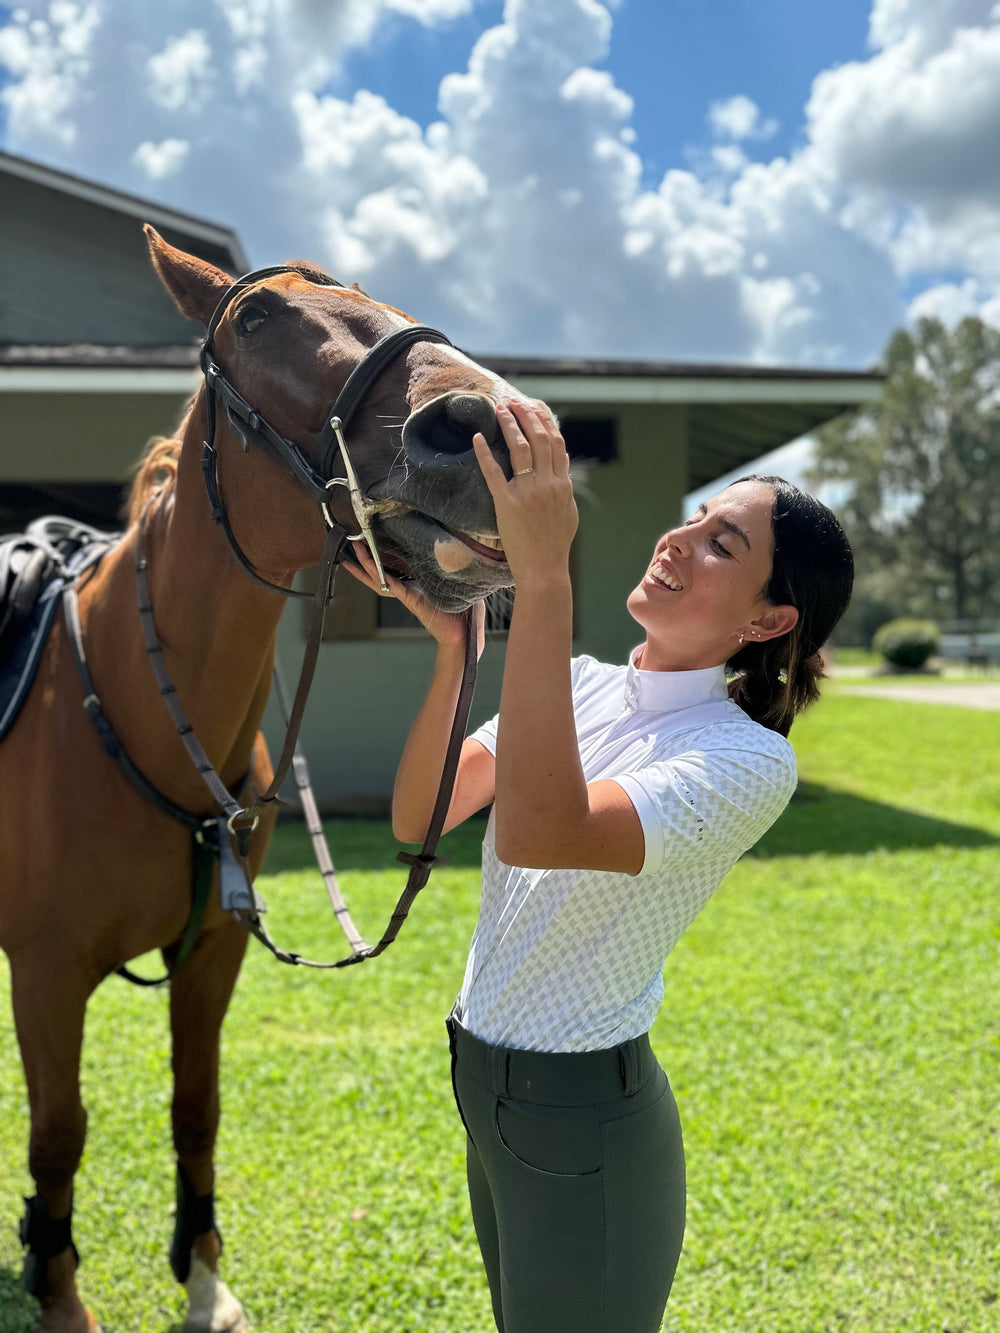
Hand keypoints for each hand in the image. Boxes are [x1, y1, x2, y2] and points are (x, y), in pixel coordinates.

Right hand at [341, 543, 485, 656]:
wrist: (464, 635)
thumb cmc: (465, 613)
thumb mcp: (461, 584)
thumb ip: (458, 569)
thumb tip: (465, 551)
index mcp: (420, 583)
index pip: (398, 564)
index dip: (385, 553)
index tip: (375, 540)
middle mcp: (410, 588)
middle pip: (382, 571)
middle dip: (367, 557)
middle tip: (353, 542)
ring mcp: (407, 594)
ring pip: (380, 577)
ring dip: (366, 564)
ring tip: (354, 550)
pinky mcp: (410, 599)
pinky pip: (390, 585)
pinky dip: (378, 574)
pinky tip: (367, 564)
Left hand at [472, 401, 577, 587]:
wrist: (545, 569)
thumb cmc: (556, 545)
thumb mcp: (568, 512)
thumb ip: (564, 488)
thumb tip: (562, 466)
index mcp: (562, 484)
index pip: (556, 443)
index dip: (545, 421)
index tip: (535, 407)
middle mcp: (547, 483)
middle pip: (539, 438)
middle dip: (526, 415)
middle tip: (513, 402)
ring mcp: (528, 492)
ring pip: (520, 448)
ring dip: (510, 425)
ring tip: (499, 410)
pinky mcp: (508, 503)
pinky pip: (494, 472)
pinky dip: (485, 453)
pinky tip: (477, 438)